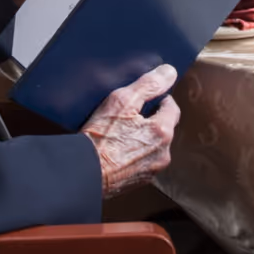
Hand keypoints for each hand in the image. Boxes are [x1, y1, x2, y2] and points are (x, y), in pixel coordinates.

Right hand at [80, 64, 180, 196]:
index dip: (158, 99)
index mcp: (162, 132)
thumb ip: (148, 85)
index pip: (171, 107)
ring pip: (154, 145)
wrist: (82, 174)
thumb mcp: (121, 102)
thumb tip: (168, 72)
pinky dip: (135, 154)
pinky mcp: (140, 181)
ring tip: (120, 134)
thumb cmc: (98, 139)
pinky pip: (144, 160)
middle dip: (150, 119)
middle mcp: (163, 153)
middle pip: (164, 127)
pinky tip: (118, 150)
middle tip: (128, 116)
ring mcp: (152, 169)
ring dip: (143, 138)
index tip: (142, 99)